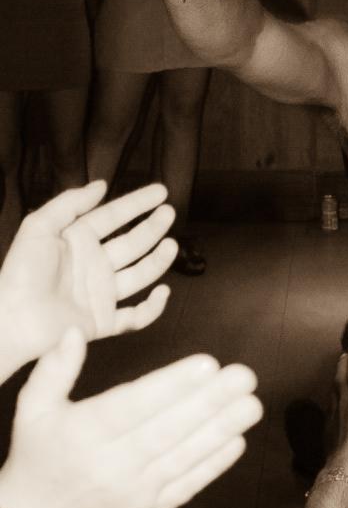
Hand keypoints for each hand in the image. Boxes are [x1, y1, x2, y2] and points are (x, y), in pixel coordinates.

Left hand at [0, 181, 176, 377]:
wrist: (14, 318)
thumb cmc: (20, 272)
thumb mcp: (40, 226)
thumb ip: (70, 203)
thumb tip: (100, 186)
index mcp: (77, 241)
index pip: (113, 217)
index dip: (137, 204)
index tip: (161, 192)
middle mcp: (93, 265)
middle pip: (131, 243)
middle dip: (152, 228)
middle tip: (170, 213)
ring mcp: (101, 294)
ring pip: (139, 275)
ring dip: (158, 261)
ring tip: (171, 245)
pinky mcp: (104, 322)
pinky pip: (136, 317)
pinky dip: (153, 308)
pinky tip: (163, 291)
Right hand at [0, 332, 261, 507]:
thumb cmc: (40, 454)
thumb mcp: (33, 407)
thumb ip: (55, 368)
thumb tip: (75, 332)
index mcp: (84, 434)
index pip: (134, 405)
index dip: (173, 385)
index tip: (207, 364)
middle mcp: (112, 465)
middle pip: (168, 430)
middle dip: (210, 402)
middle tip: (244, 377)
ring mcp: (135, 492)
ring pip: (184, 458)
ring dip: (222, 431)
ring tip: (251, 405)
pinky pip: (188, 485)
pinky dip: (214, 465)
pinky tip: (237, 440)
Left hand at [329, 346, 347, 481]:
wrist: (345, 469)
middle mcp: (345, 403)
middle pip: (341, 378)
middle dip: (343, 365)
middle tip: (344, 355)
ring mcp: (334, 415)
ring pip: (333, 390)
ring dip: (336, 377)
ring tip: (339, 371)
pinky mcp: (328, 426)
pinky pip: (329, 404)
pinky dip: (332, 394)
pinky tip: (334, 399)